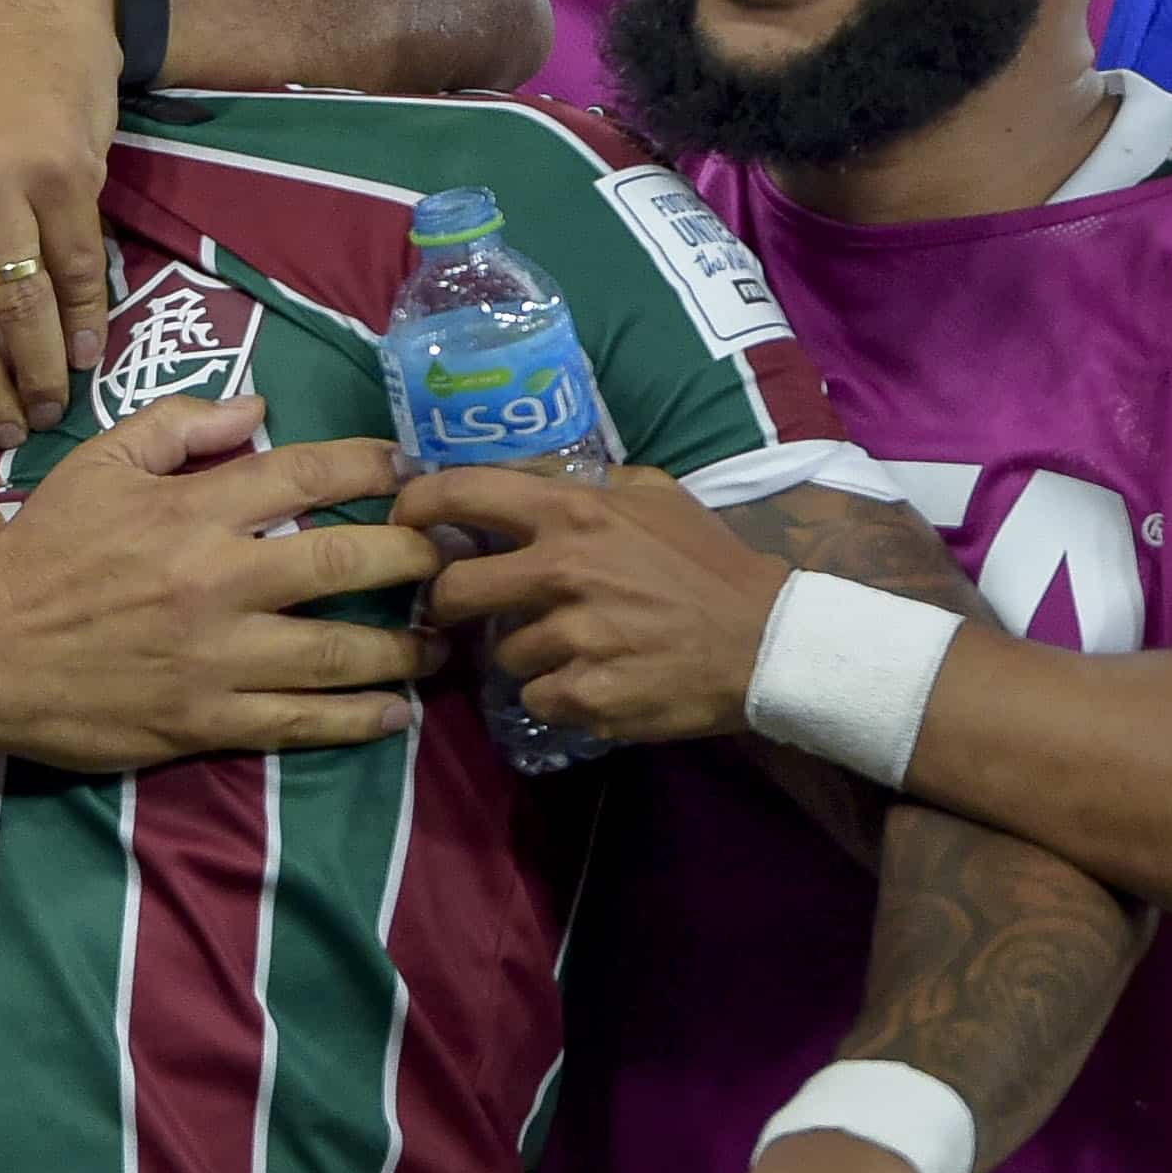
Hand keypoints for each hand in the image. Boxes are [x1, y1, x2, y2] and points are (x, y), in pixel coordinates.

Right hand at [0, 399, 442, 766]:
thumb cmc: (40, 553)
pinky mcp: (205, 720)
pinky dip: (357, 720)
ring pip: (338, 652)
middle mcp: (218, 580)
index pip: (308, 473)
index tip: (412, 468)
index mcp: (193, 510)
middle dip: (417, 555)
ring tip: (444, 642)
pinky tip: (396, 714)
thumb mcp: (96, 465)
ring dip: (406, 648)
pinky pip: (299, 723)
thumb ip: (178, 426)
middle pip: (347, 560)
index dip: (375, 465)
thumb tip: (260, 409)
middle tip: (455, 556)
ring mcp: (216, 657)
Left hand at [410, 463, 787, 745]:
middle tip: (471, 609)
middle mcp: (562, 570)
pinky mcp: (586, 694)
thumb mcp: (654, 495)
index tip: (403, 521)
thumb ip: (585, 482)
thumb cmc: (709, 564)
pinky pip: (536, 697)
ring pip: (502, 653)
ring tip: (577, 648)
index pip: (462, 494)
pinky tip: (596, 680)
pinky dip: (557, 694)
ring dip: (528, 654)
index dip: (415, 506)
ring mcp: (572, 637)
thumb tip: (522, 476)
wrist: (768, 642)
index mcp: (573, 512)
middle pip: (454, 590)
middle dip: (450, 602)